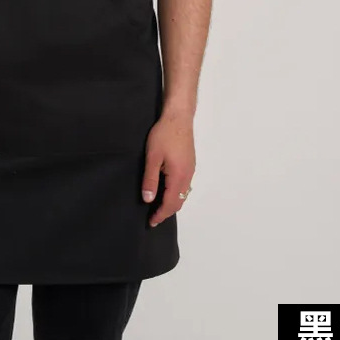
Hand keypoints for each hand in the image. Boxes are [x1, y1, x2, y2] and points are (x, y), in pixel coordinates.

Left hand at [141, 112, 195, 226]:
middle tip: (153, 217)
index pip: (171, 203)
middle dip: (166, 212)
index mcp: (178, 176)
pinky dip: (176, 194)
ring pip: (183, 194)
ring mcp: (191, 170)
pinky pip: (185, 186)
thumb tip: (148, 199)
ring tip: (159, 206)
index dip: (161, 214)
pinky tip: (167, 191)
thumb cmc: (164, 134)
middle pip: (179, 202)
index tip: (151, 222)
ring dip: (172, 203)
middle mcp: (187, 176)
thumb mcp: (152, 157)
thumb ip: (150, 180)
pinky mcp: (190, 164)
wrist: (178, 117)